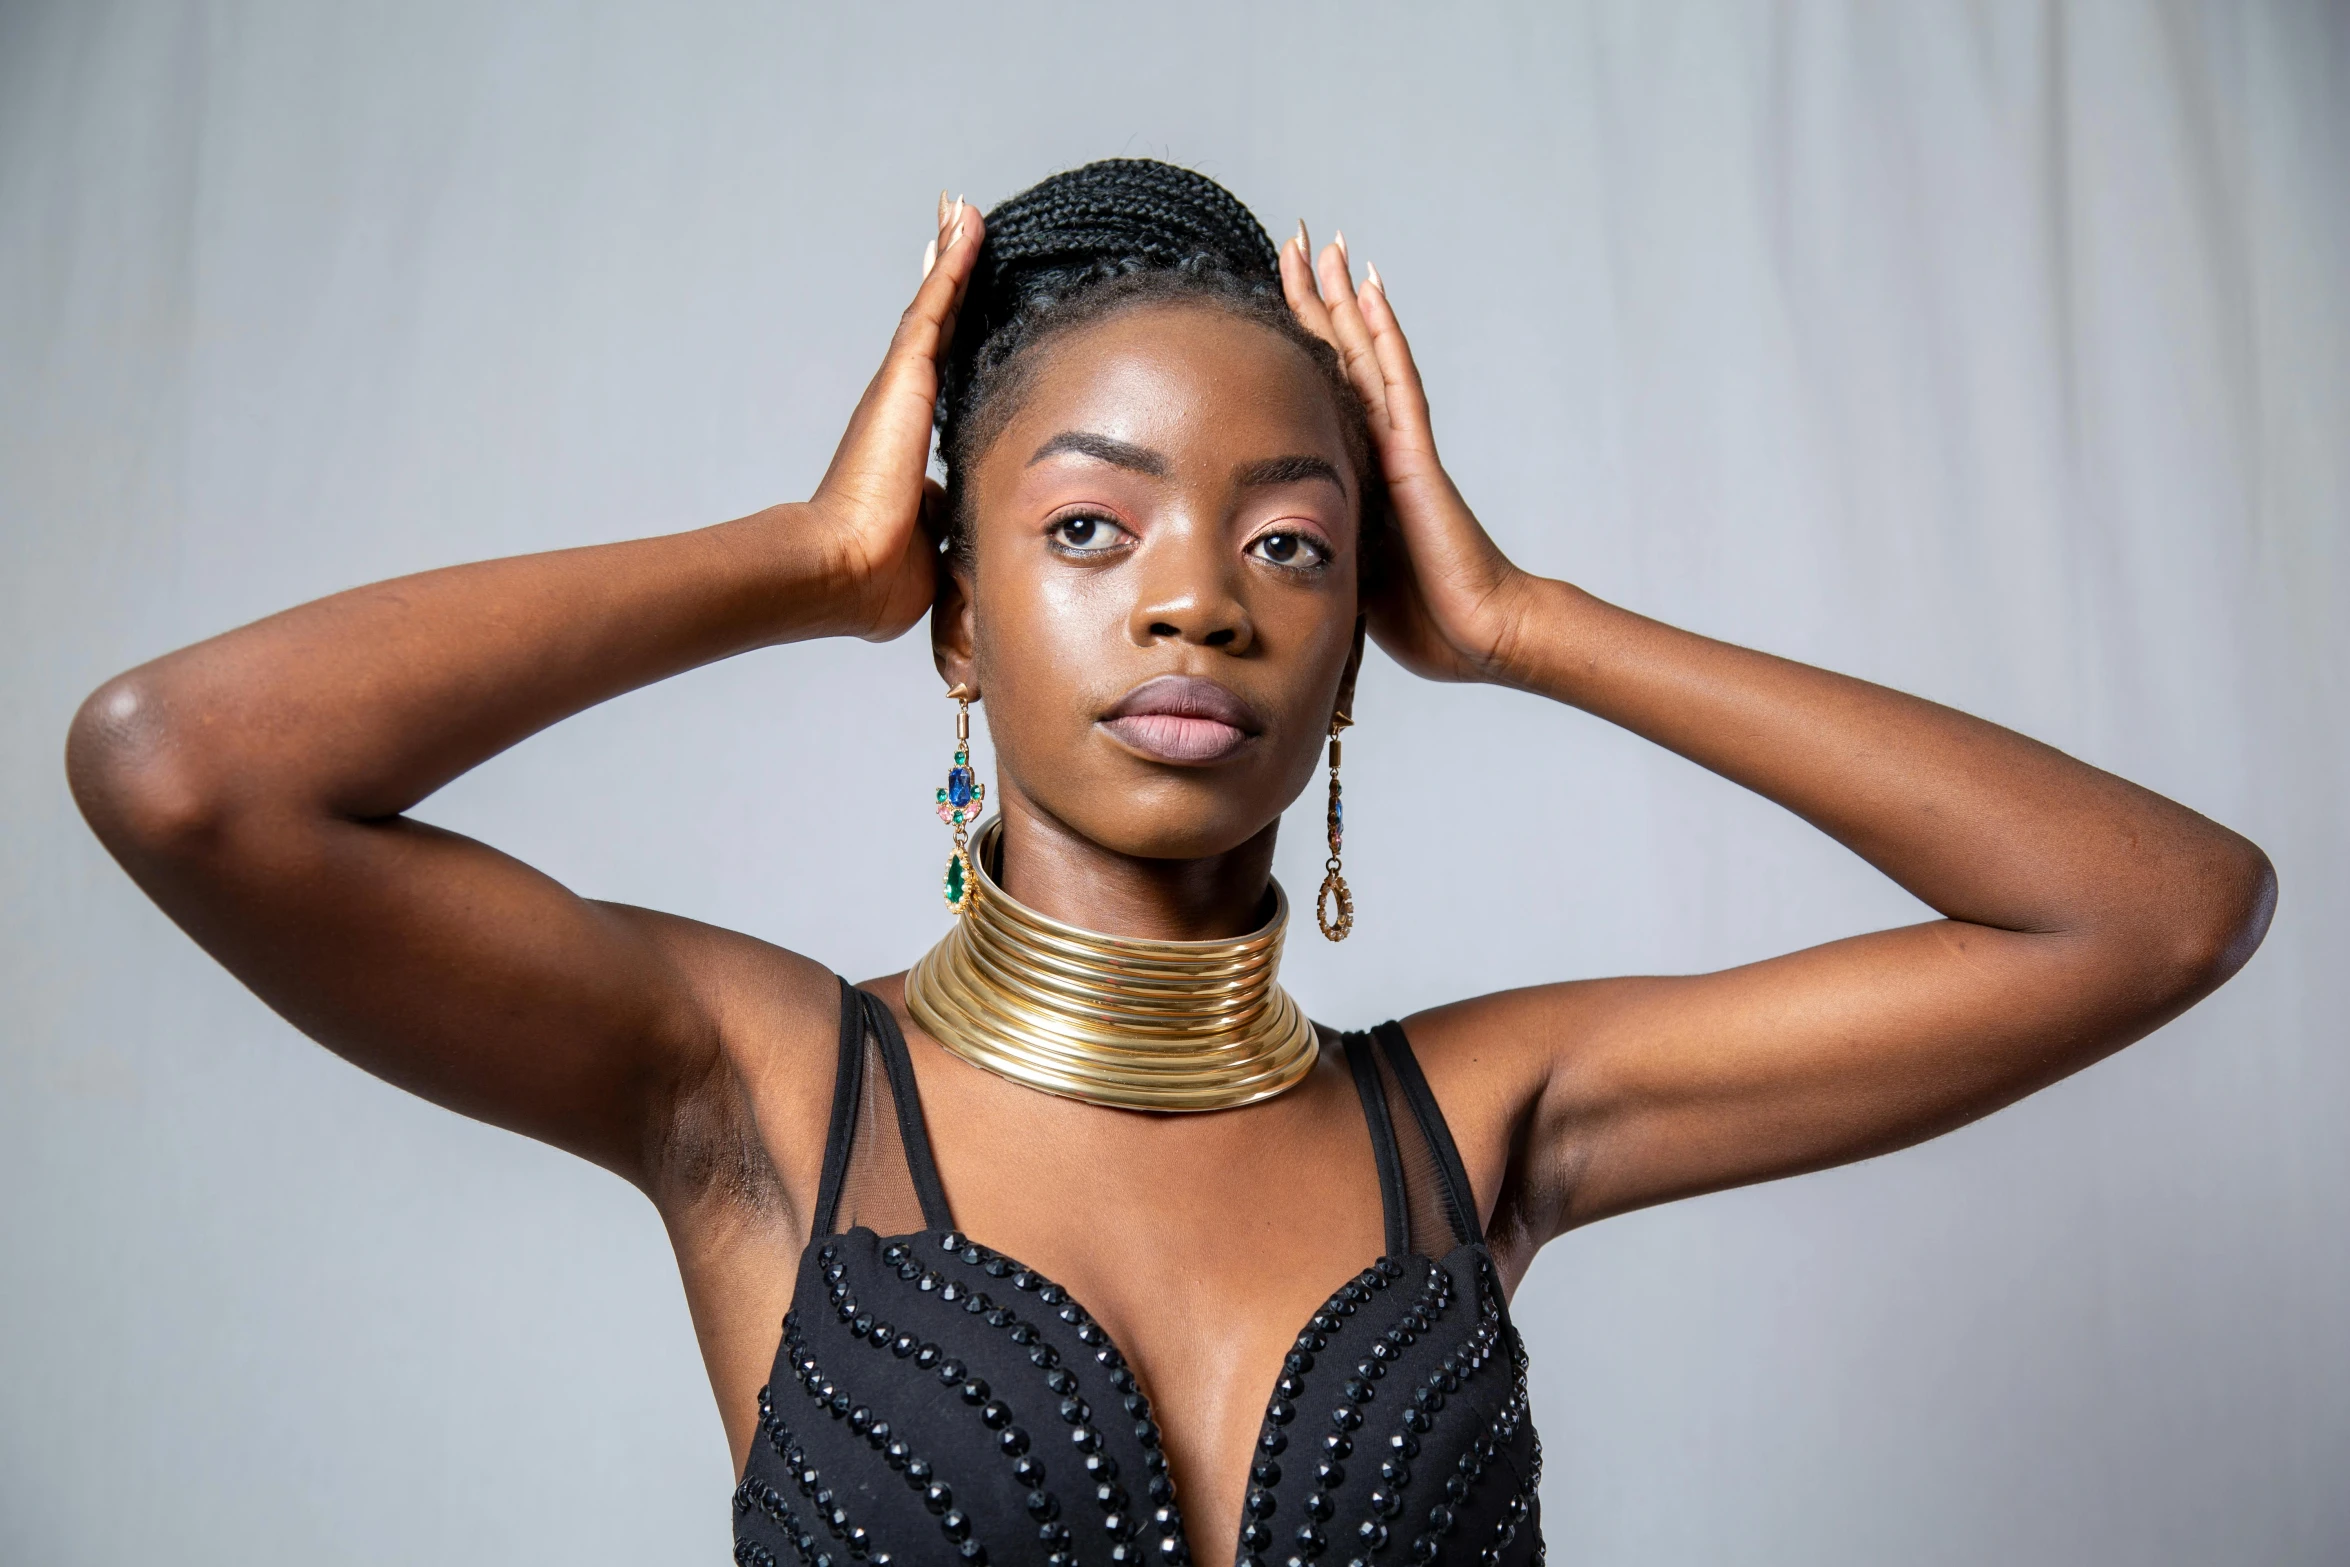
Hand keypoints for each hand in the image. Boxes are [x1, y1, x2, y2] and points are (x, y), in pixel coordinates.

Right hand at [806, 193, 986, 641]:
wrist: (844, 572)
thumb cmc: (880, 576)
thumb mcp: (936, 547)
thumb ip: (955, 530)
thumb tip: (974, 543)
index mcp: (909, 445)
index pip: (943, 382)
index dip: (954, 343)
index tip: (963, 310)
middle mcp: (899, 408)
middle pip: (934, 330)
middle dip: (948, 281)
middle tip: (957, 228)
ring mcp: (899, 389)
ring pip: (934, 307)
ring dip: (950, 257)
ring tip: (962, 210)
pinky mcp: (905, 378)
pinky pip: (936, 306)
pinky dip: (953, 262)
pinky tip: (967, 223)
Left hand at [1281, 227, 1535, 683]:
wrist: (1478, 636)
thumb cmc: (1423, 616)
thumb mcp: (1347, 569)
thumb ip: (1317, 537)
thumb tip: (1264, 538)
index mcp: (1360, 469)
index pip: (1322, 389)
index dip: (1298, 341)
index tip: (1272, 296)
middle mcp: (1382, 444)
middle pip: (1344, 354)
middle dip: (1316, 298)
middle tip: (1294, 239)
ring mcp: (1402, 446)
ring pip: (1368, 355)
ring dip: (1345, 299)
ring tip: (1327, 245)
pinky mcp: (1416, 458)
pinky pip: (1397, 383)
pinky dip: (1382, 334)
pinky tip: (1369, 290)